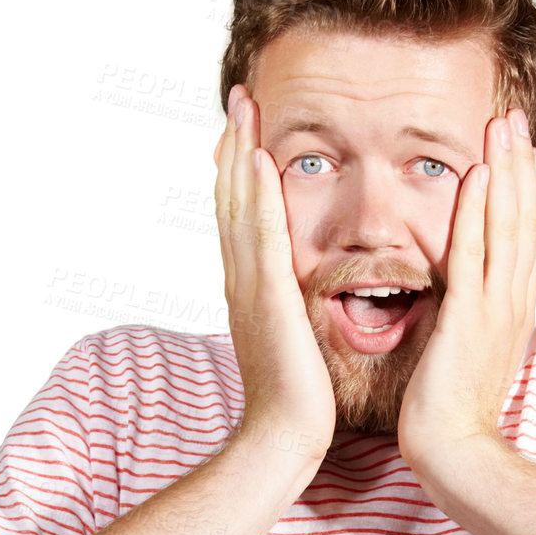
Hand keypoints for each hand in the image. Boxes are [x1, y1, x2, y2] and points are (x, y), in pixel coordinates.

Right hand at [214, 83, 335, 458]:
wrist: (285, 439)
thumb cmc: (300, 402)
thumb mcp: (296, 342)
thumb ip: (295, 312)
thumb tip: (303, 298)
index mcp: (252, 290)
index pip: (243, 216)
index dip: (242, 169)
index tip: (249, 128)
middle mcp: (242, 281)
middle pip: (232, 197)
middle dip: (235, 144)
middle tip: (240, 95)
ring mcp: (250, 288)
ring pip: (239, 206)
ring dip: (240, 152)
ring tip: (244, 106)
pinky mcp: (268, 299)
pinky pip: (261, 236)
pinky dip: (256, 196)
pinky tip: (260, 160)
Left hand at [396, 105, 535, 466]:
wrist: (456, 455)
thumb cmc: (454, 414)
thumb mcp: (471, 355)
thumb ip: (473, 320)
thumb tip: (470, 301)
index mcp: (513, 310)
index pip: (529, 238)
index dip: (532, 191)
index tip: (532, 149)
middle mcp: (513, 303)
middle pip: (526, 221)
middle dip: (523, 166)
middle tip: (519, 117)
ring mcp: (496, 310)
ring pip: (507, 227)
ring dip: (506, 172)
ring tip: (503, 125)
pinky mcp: (468, 321)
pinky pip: (473, 257)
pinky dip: (477, 214)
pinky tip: (476, 176)